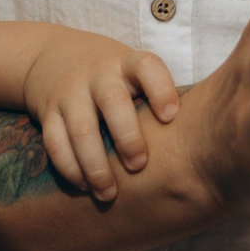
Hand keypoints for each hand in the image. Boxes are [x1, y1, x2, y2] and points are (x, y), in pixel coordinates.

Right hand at [18, 33, 178, 202]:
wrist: (53, 57)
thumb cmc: (113, 77)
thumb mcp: (134, 73)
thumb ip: (159, 99)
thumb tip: (201, 147)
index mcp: (127, 64)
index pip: (147, 67)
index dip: (161, 90)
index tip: (171, 116)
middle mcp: (99, 75)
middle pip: (112, 100)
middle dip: (127, 137)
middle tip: (139, 166)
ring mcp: (70, 93)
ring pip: (81, 129)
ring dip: (96, 166)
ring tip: (109, 194)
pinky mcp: (48, 112)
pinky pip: (55, 142)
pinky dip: (69, 168)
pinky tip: (84, 187)